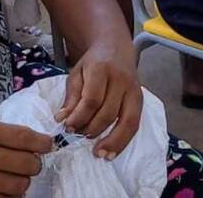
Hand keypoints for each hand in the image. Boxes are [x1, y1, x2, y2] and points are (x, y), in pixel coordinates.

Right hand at [0, 119, 48, 197]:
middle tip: (28, 165)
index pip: (24, 137)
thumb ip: (5, 135)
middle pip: (27, 164)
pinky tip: (3, 190)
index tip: (49, 146)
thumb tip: (39, 143)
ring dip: (22, 183)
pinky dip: (9, 197)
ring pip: (19, 185)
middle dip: (33, 165)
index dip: (43, 143)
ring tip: (14, 179)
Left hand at [57, 42, 142, 158]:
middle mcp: (121, 80)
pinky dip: (123, 141)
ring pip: (126, 121)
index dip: (79, 117)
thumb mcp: (76, 73)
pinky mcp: (140, 99)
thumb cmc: (93, 63)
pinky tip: (112, 152)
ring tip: (98, 153)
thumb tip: (62, 120)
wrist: (116, 48)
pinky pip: (134, 124)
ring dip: (111, 141)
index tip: (67, 127)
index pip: (92, 99)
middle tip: (78, 136)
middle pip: (108, 112)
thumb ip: (71, 96)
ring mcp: (134, 90)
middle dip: (91, 129)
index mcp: (101, 69)